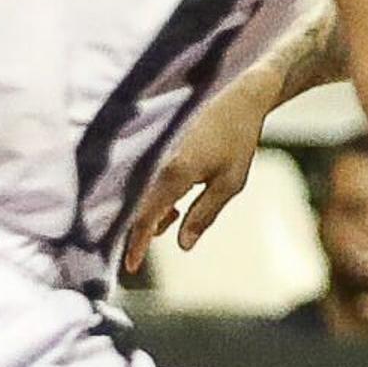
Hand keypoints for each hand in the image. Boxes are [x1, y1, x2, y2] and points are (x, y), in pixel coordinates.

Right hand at [124, 92, 272, 274]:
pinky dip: (159, 202)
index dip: (137, 244)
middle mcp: (159, 164)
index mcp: (175, 174)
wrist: (237, 99)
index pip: (147, 217)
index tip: (130, 268)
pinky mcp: (162, 150)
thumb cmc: (237, 141)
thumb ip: (203, 215)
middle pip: (140, 209)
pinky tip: (177, 208)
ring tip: (178, 219)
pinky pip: (151, 184)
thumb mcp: (229, 184)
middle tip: (149, 249)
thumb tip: (183, 246)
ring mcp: (158, 155)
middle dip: (143, 233)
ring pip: (146, 197)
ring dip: (156, 216)